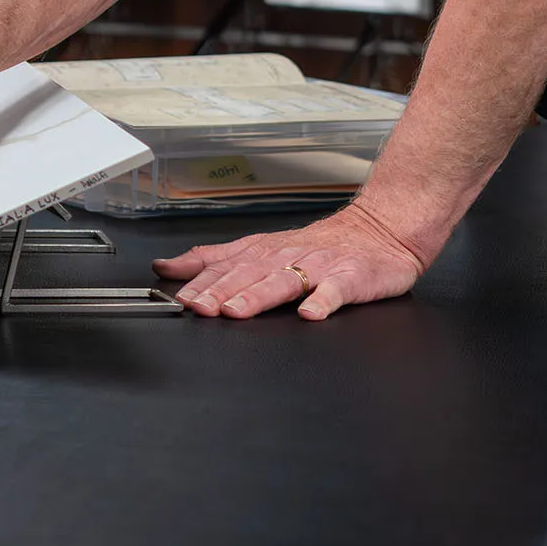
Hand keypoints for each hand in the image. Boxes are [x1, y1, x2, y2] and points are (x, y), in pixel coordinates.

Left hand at [151, 201, 429, 320]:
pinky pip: (337, 290)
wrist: (379, 231)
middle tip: (198, 307)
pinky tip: (311, 314)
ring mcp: (319, 267)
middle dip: (219, 291)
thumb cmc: (318, 245)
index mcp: (262, 252)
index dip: (200, 282)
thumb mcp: (260, 247)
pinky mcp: (351, 278)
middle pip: (247, 274)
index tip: (179, 296)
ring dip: (257, 295)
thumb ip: (214, 259)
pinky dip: (323, 300)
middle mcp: (285, 257)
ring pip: (283, 281)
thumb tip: (167, 268)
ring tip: (237, 310)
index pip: (224, 266)